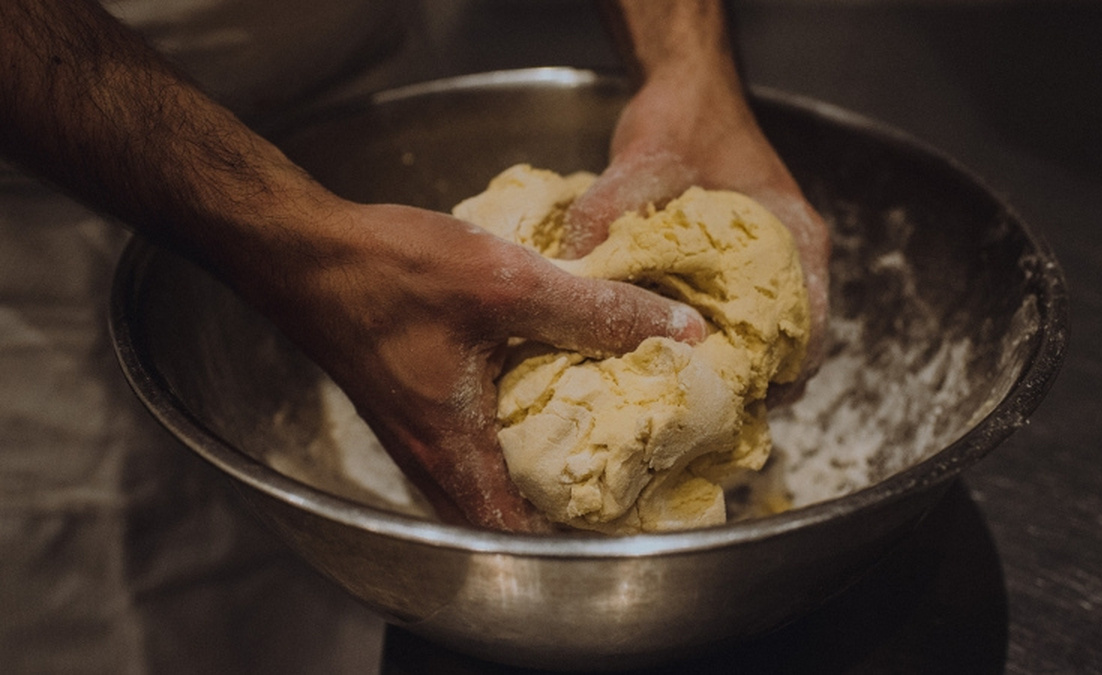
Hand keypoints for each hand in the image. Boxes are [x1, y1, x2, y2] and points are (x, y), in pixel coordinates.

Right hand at [249, 201, 705, 531]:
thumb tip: (681, 332)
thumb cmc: (391, 272)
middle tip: (626, 477)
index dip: (574, 538)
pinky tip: (540, 391)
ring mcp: (416, 432)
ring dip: (535, 468)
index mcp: (454, 449)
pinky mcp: (411, 402)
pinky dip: (510, 431)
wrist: (303, 250)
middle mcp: (432, 456)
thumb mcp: (507, 284)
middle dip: (563, 504)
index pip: (516, 535)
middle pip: (504, 512)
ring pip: (486, 476)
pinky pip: (470, 439)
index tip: (628, 513)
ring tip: (597, 441)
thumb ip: (593, 310)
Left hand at [562, 71, 829, 373]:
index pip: (808, 332)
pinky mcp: (731, 267)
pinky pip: (725, 316)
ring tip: (671, 393)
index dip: (776, 379)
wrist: (684, 87)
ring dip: (720, 365)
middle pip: (782, 348)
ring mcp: (763, 265)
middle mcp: (789, 260)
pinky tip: (657, 350)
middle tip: (690, 412)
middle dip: (741, 384)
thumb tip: (570, 275)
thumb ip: (609, 213)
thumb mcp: (645, 161)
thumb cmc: (683, 119)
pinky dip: (700, 338)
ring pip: (755, 337)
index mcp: (795, 241)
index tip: (728, 403)